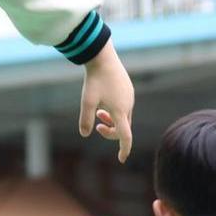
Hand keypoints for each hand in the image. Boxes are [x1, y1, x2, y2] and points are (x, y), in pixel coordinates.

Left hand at [79, 45, 135, 161]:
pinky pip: (124, 106)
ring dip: (112, 120)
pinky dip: (115, 111)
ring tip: (99, 112)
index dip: (124, 149)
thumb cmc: (94, 79)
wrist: (103, 56)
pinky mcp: (128, 89)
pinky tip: (104, 103)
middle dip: (111, 131)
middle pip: (123, 127)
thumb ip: (85, 119)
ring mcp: (130, 96)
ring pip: (124, 116)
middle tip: (97, 127)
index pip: (125, 136)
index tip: (121, 159)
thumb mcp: (86, 101)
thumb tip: (85, 134)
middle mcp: (128, 105)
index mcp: (120, 111)